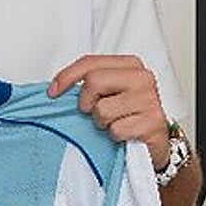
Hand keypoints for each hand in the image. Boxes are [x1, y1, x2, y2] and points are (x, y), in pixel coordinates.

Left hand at [48, 55, 169, 168]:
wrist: (152, 144)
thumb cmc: (126, 115)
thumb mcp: (108, 92)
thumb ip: (89, 83)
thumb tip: (55, 89)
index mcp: (130, 64)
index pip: (90, 62)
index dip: (66, 77)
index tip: (53, 92)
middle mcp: (142, 78)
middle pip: (94, 81)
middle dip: (86, 102)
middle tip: (93, 112)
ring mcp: (150, 100)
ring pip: (102, 110)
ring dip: (102, 123)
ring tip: (113, 123)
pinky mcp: (153, 123)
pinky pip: (116, 130)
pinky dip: (114, 136)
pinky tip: (124, 134)